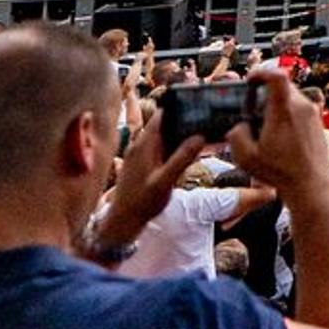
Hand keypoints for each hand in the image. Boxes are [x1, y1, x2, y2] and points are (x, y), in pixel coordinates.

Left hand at [101, 106, 214, 243]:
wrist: (122, 223)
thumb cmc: (142, 203)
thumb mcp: (165, 181)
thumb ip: (181, 159)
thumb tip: (200, 136)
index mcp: (144, 145)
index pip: (162, 116)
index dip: (179, 108)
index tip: (198, 106)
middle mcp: (139, 146)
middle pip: (163, 125)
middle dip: (183, 122)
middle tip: (205, 122)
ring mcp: (139, 155)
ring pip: (162, 138)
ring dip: (178, 137)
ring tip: (200, 137)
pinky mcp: (140, 165)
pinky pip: (158, 149)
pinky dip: (172, 148)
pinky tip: (185, 156)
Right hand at [228, 69, 328, 202]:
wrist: (311, 183)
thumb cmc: (280, 172)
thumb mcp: (246, 157)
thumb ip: (236, 135)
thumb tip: (239, 125)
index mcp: (284, 110)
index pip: (277, 75)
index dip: (262, 72)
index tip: (250, 80)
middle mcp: (301, 106)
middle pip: (281, 86)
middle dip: (264, 93)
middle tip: (252, 110)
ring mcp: (312, 113)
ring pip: (291, 97)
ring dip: (276, 105)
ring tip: (264, 126)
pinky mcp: (317, 121)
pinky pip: (299, 108)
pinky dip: (287, 114)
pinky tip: (279, 135)